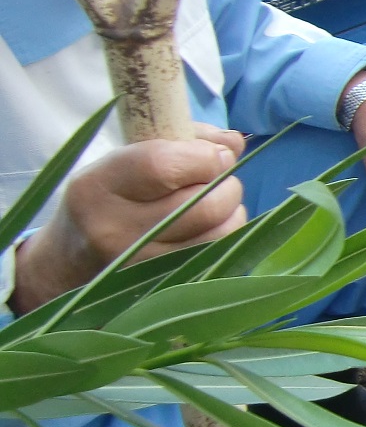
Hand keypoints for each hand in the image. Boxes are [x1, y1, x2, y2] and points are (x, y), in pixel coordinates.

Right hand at [11, 126, 246, 312]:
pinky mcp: (163, 286)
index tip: (218, 155)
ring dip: (232, 211)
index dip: (204, 158)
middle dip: (226, 186)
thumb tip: (233, 143)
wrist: (70, 260)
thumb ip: (182, 140)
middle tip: (221, 179)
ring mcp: (139, 267)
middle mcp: (115, 231)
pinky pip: (218, 257)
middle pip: (202, 205)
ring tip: (216, 201)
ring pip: (218, 234)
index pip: (163, 167)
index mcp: (97, 188)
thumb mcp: (126, 158)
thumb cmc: (109, 196)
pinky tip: (212, 226)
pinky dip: (227, 235)